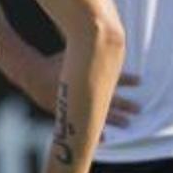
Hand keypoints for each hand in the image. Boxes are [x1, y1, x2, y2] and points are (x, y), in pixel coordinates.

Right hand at [18, 56, 139, 131]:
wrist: (32, 76)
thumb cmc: (54, 63)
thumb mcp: (72, 52)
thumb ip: (88, 49)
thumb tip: (102, 33)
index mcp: (87, 76)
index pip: (112, 77)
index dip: (127, 79)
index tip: (140, 81)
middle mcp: (84, 91)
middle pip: (110, 98)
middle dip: (125, 104)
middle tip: (139, 109)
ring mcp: (77, 103)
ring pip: (101, 113)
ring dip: (115, 119)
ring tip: (129, 124)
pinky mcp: (69, 112)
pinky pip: (85, 124)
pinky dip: (95, 131)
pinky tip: (105, 139)